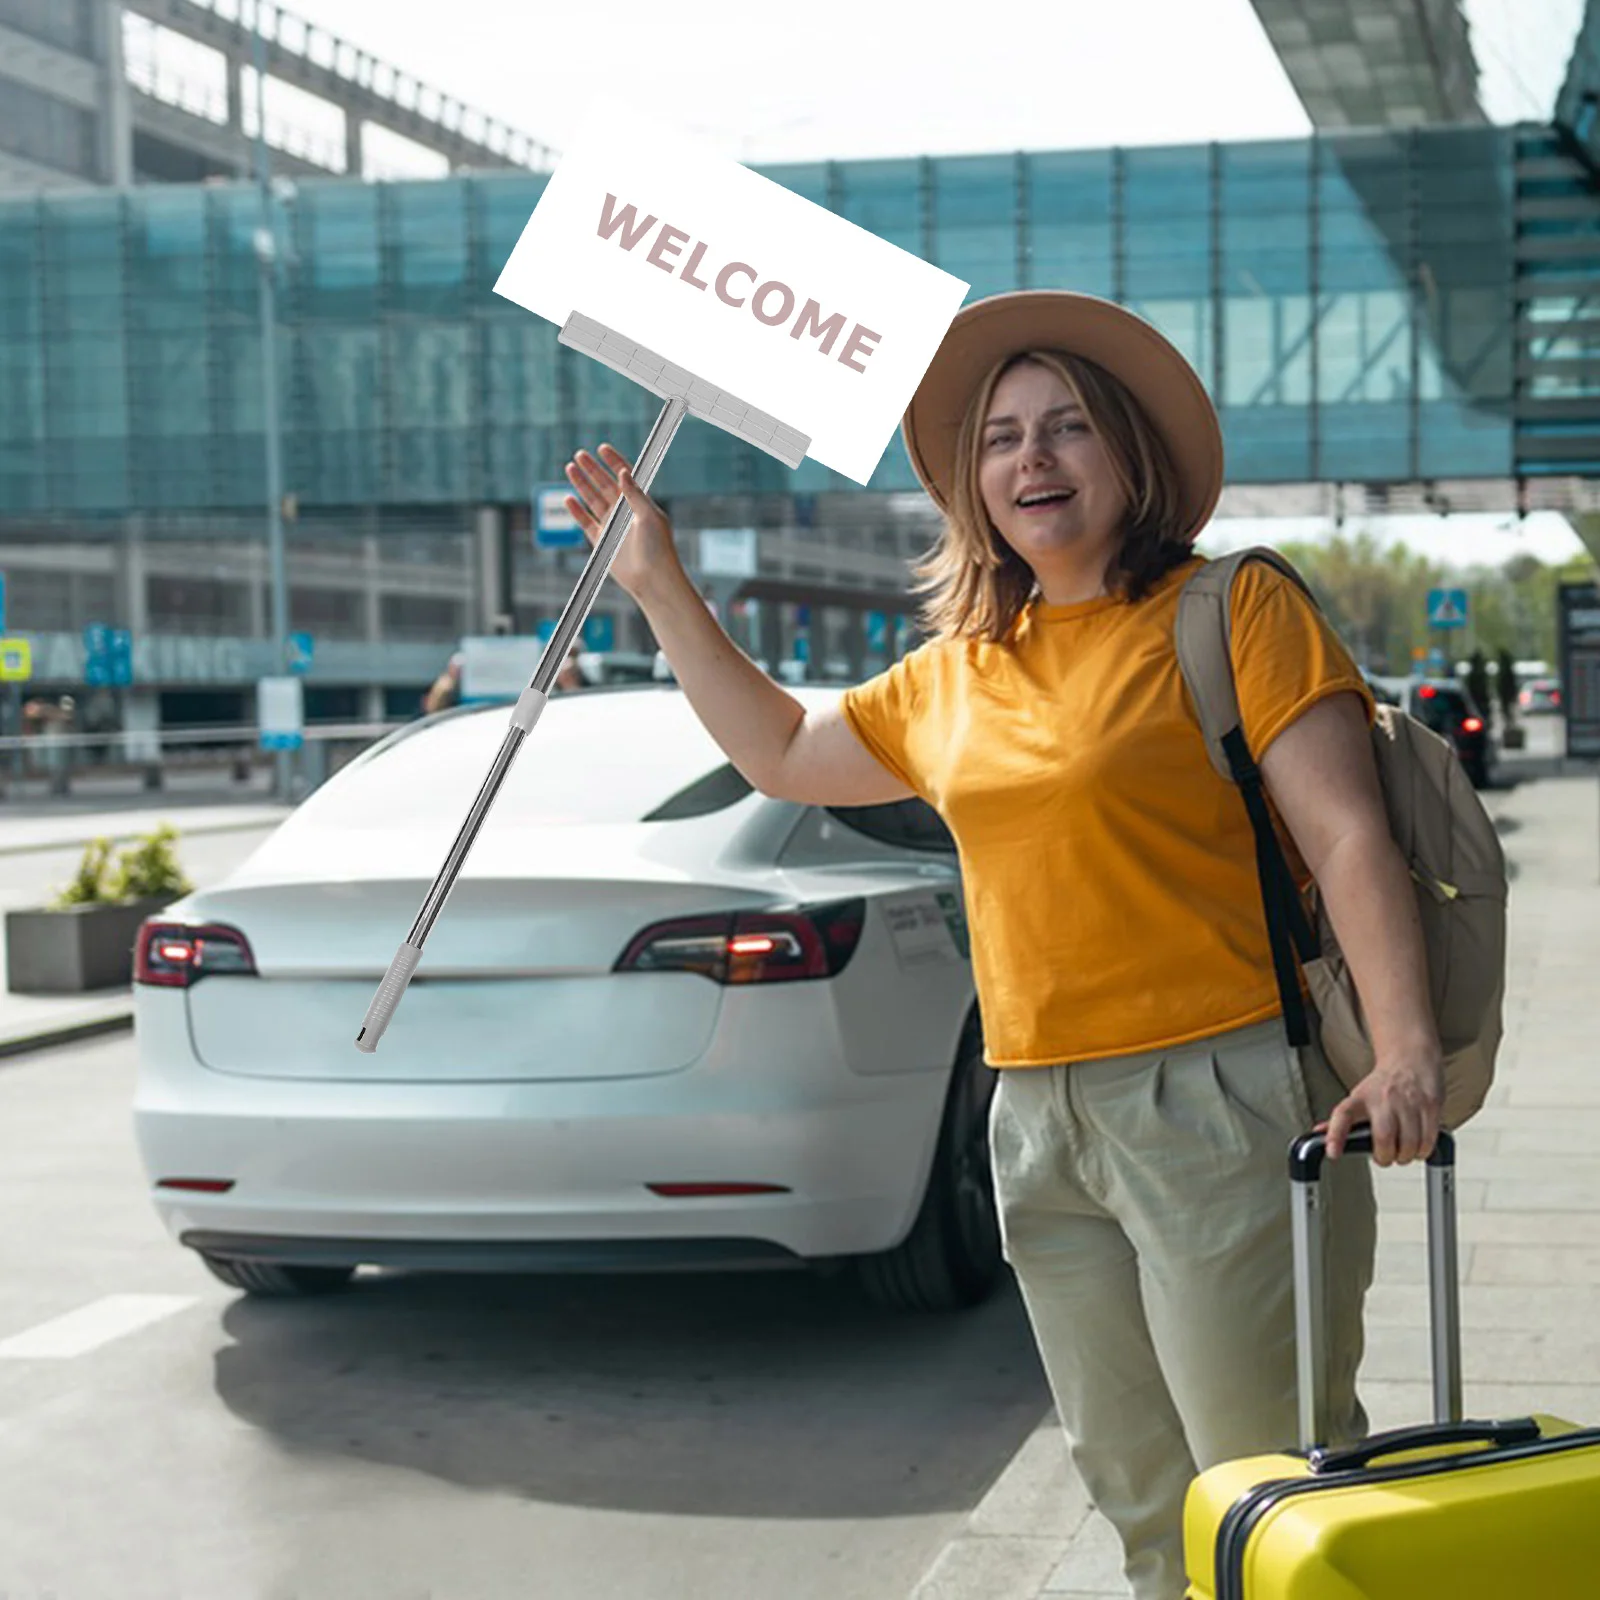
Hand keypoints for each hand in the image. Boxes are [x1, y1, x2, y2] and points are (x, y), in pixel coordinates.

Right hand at [563, 443, 681, 601]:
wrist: (652, 578)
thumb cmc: (658, 548)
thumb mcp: (650, 516)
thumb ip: (635, 494)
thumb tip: (623, 472)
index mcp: (640, 503)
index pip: (625, 476)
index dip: (614, 462)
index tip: (602, 448)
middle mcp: (625, 512)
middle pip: (605, 485)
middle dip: (593, 469)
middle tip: (580, 454)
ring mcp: (612, 526)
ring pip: (593, 500)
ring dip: (582, 484)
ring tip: (570, 468)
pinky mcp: (601, 541)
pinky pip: (585, 522)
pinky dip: (576, 511)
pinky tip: (568, 498)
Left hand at [1322, 1052, 1444, 1165]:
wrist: (1410, 1059)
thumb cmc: (1382, 1084)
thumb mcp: (1357, 1098)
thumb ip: (1340, 1120)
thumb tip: (1318, 1135)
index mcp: (1360, 1099)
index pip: (1343, 1116)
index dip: (1336, 1136)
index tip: (1332, 1153)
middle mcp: (1383, 1099)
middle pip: (1383, 1138)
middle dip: (1385, 1157)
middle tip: (1385, 1157)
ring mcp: (1408, 1103)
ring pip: (1409, 1144)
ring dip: (1406, 1156)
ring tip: (1403, 1151)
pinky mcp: (1430, 1106)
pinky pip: (1428, 1140)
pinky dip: (1423, 1151)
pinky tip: (1418, 1145)